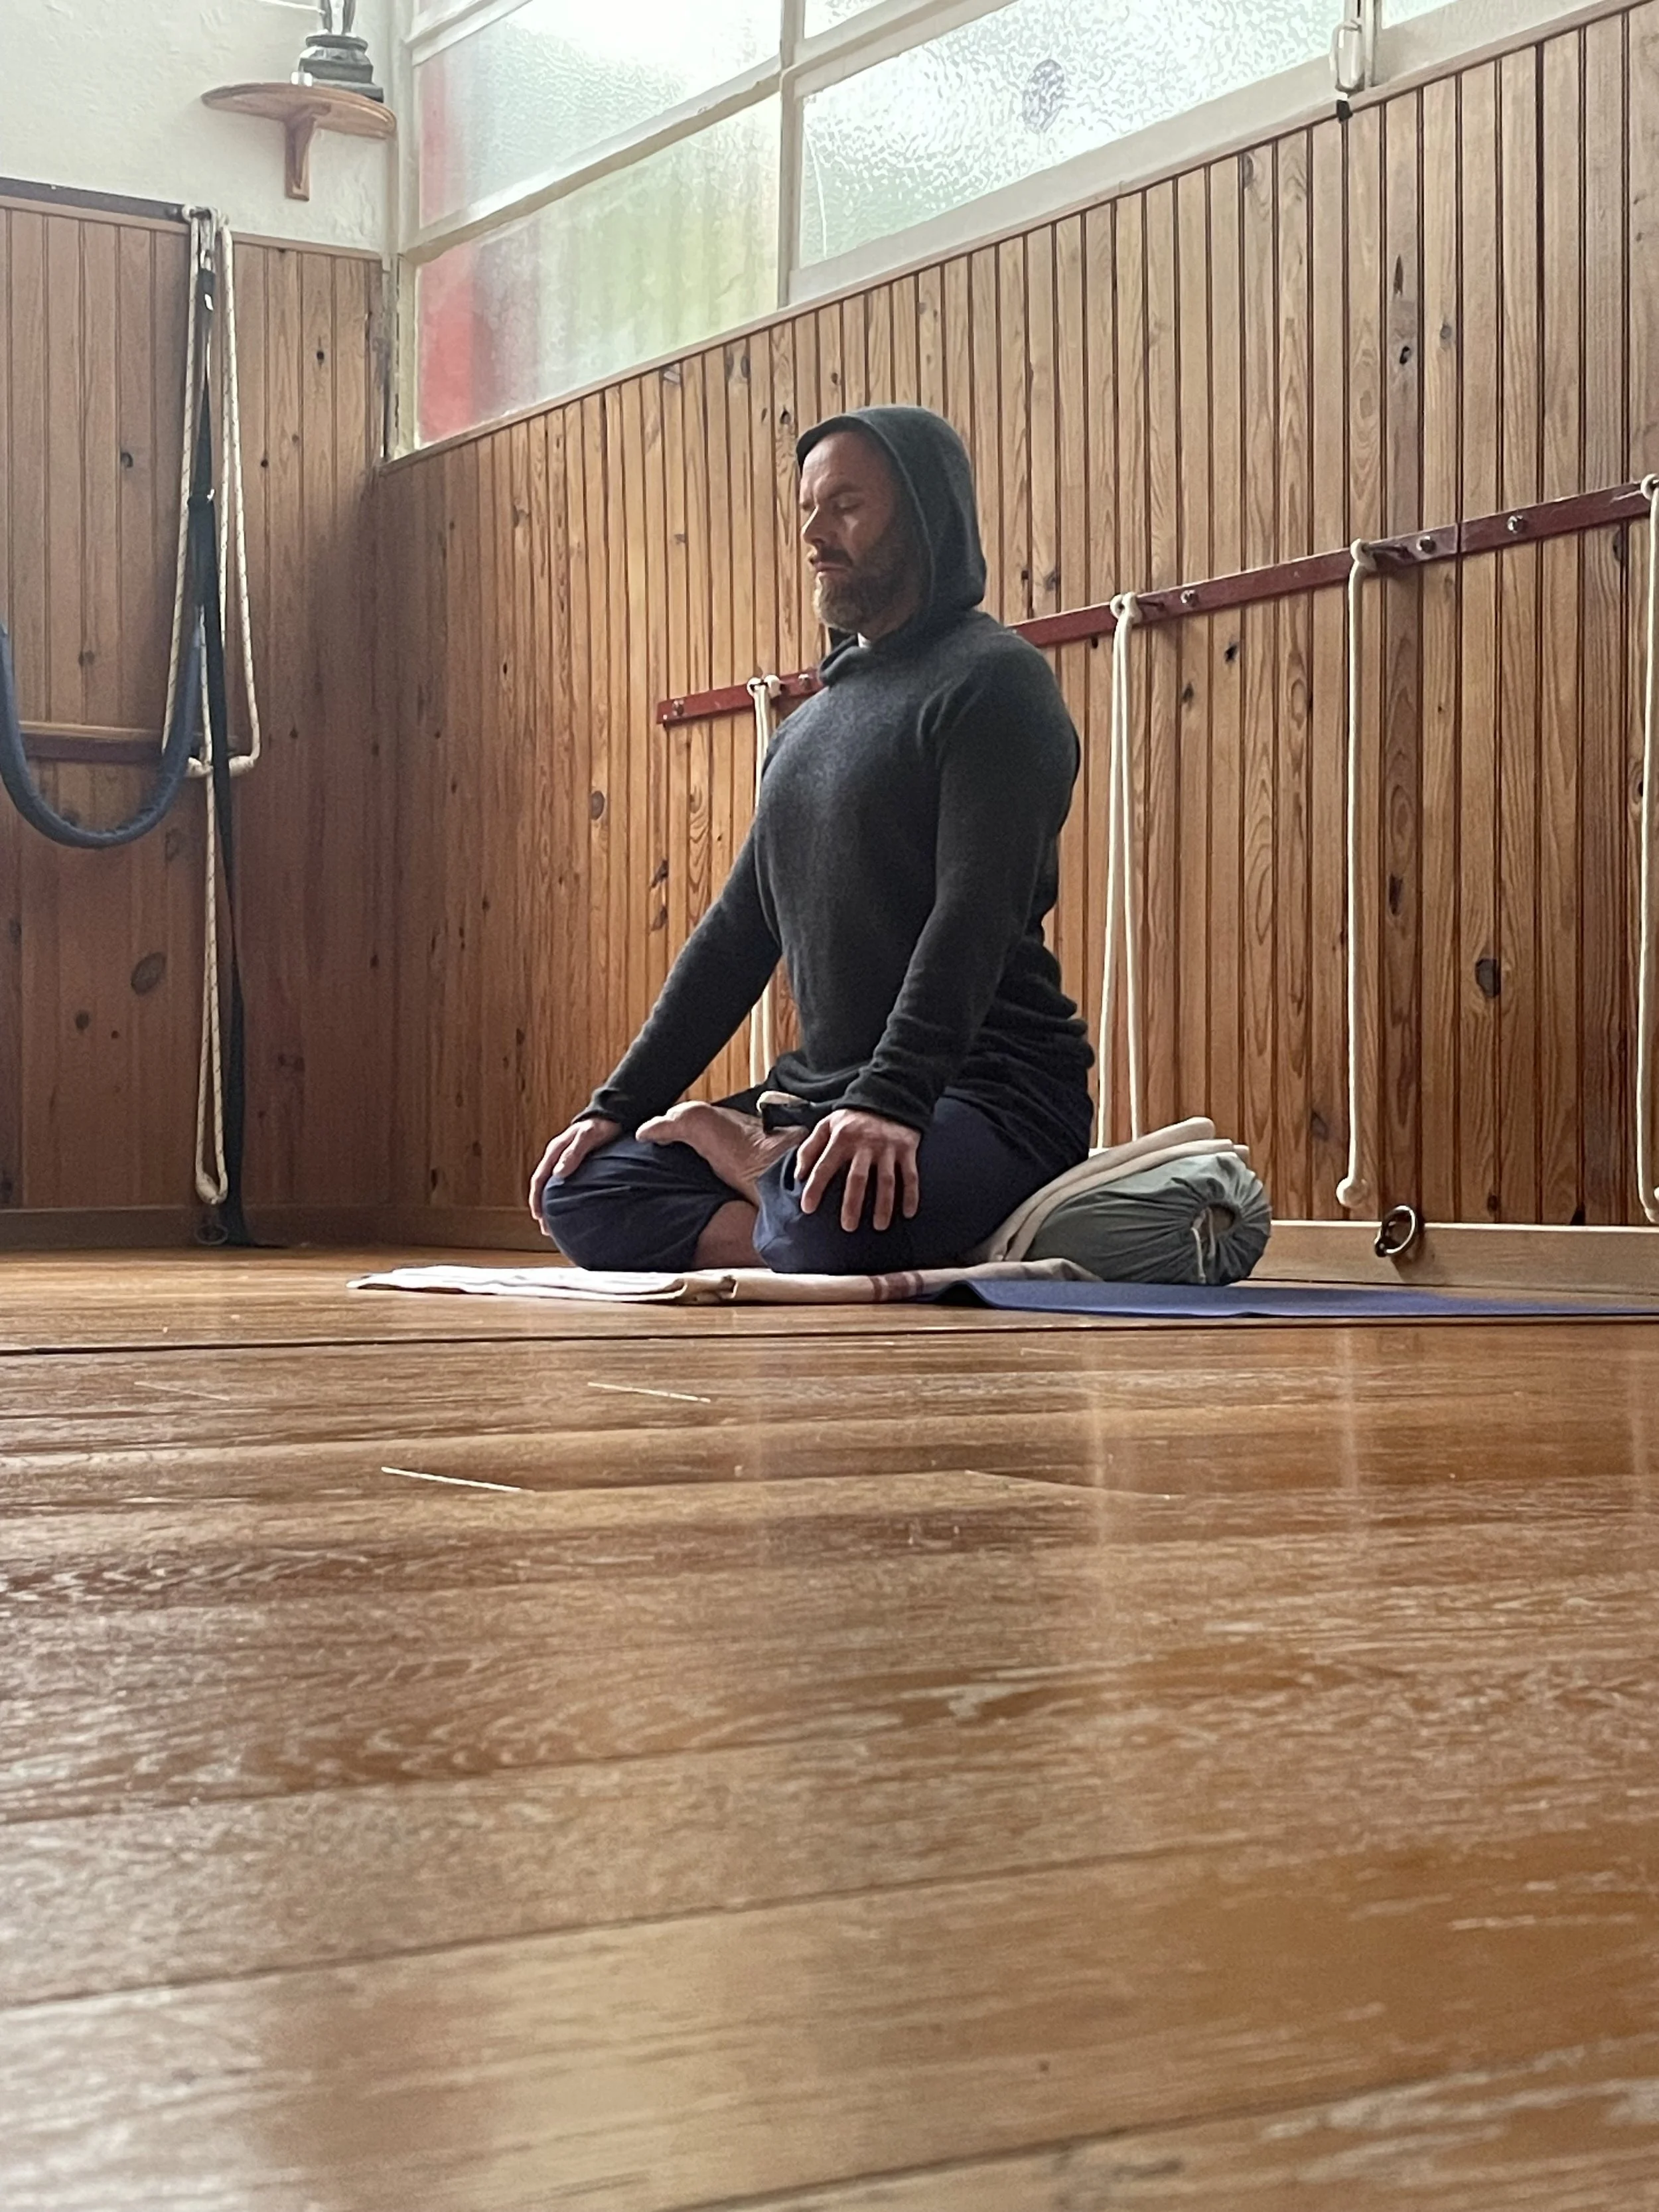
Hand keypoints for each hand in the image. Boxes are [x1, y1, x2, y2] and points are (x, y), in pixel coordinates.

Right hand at [528, 1115, 620, 1226]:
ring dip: (552, 1205)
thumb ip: (574, 1153)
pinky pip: (565, 1184)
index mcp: (555, 1151)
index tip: (538, 1217)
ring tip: (557, 1225)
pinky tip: (571, 1209)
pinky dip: (564, 1198)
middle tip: (546, 1229)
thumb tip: (558, 1174)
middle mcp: (557, 1157)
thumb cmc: (601, 1125)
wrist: (613, 1116)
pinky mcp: (577, 1164)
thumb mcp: (587, 1137)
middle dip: (543, 1207)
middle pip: (543, 1186)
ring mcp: (566, 1161)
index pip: (539, 1178)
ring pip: (553, 1187)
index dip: (536, 1198)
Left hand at [795, 1109, 921, 1233]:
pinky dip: (911, 1195)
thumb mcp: (827, 1125)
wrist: (888, 1095)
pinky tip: (908, 1214)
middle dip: (852, 1204)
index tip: (807, 1208)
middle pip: (858, 1178)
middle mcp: (865, 1144)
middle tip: (848, 1227)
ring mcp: (887, 1148)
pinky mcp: (907, 1149)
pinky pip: (910, 1175)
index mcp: (841, 1138)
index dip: (815, 1187)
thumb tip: (798, 1175)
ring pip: (886, 1180)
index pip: (824, 1166)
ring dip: (884, 1205)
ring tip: (880, 1227)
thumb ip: (810, 1148)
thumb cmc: (852, 1119)